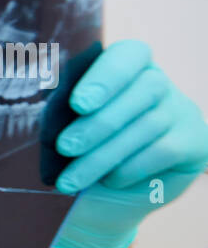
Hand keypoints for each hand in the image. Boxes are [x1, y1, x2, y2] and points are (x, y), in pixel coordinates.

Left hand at [53, 41, 207, 247]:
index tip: (78, 104)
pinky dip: (129, 168)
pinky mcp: (195, 142)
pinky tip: (107, 181)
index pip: (129, 54)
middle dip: (98, 123)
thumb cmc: (83, 148)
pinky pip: (162, 150)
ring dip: (102, 156)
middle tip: (65, 147)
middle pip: (142, 91)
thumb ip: (65, 112)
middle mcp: (159, 83)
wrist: (110, 193)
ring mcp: (181, 111)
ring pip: (147, 126)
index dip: (106, 77)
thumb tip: (53, 114)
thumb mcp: (68, 126)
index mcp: (128, 66)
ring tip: (69, 180)